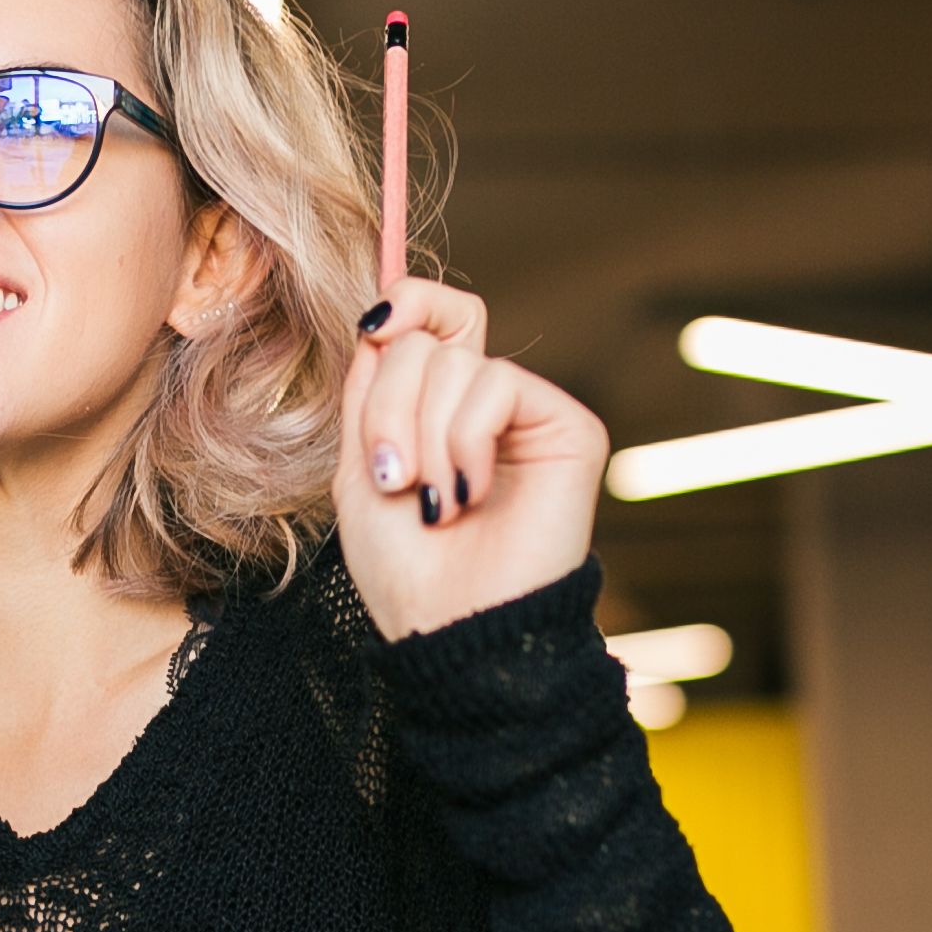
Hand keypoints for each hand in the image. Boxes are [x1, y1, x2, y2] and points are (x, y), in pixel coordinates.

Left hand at [335, 280, 607, 640]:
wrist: (451, 628)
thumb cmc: (405, 566)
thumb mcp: (361, 467)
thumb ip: (371, 389)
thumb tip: (384, 315)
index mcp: (439, 407)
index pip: (433, 315)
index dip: (406, 303)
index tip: (373, 328)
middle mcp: (488, 403)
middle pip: (428, 340)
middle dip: (388, 409)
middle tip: (393, 478)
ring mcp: (530, 413)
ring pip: (456, 362)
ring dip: (423, 438)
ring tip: (433, 502)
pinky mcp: (569, 427)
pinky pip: (498, 384)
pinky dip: (465, 441)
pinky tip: (469, 495)